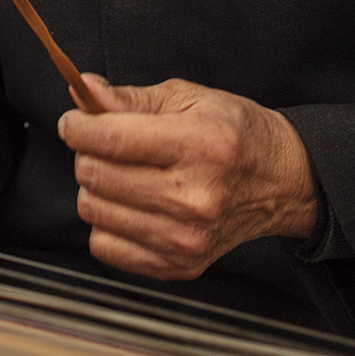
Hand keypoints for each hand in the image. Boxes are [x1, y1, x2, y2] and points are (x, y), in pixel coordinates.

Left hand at [57, 74, 316, 280]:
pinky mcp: (179, 266)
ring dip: (95, 187)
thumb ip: (129, 98)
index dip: (77, 126)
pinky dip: (107, 223)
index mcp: (200, 146)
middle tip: (105, 144)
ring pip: (93, 210)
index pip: (110, 140)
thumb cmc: (234, 134)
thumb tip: (83, 89)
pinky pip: (104, 246)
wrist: (281, 182)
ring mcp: (186, 238)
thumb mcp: (188, 98)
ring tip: (124, 174)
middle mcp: (195, 198)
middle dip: (86, 153)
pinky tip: (131, 205)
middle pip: (95, 175)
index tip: (74, 121)